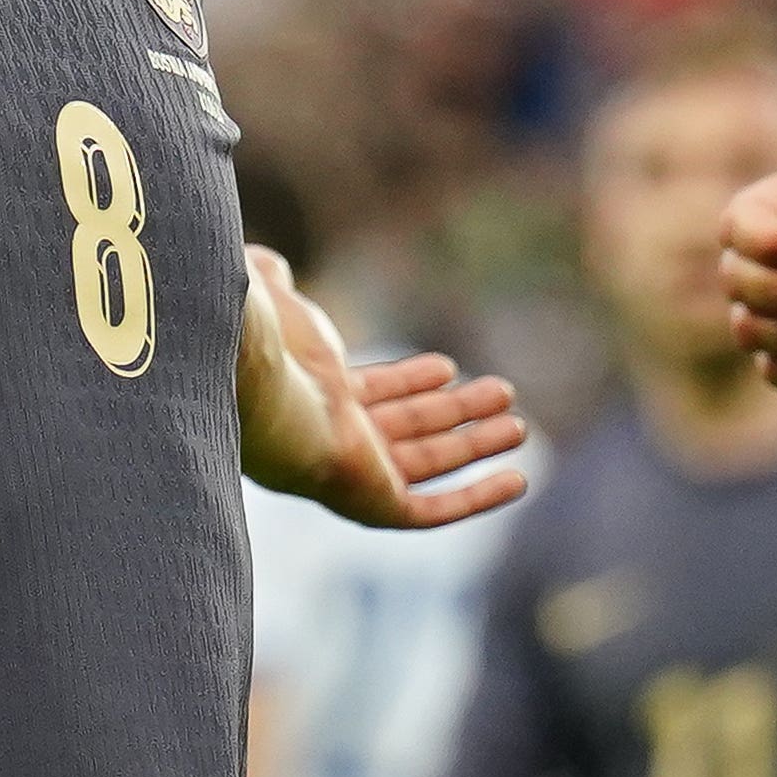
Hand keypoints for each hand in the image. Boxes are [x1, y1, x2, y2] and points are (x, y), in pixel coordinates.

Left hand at [239, 248, 528, 530]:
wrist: (258, 384)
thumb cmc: (263, 342)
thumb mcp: (274, 298)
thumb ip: (275, 283)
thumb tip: (270, 265)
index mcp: (312, 395)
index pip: (371, 394)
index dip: (410, 381)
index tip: (446, 366)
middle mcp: (333, 439)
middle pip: (407, 429)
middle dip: (454, 411)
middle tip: (503, 391)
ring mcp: (354, 474)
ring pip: (428, 463)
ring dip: (475, 445)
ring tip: (518, 424)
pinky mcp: (372, 503)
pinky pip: (433, 511)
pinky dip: (477, 498)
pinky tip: (517, 480)